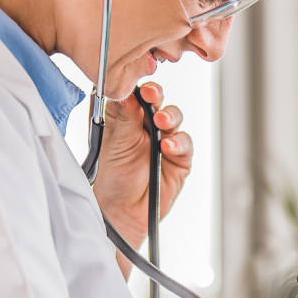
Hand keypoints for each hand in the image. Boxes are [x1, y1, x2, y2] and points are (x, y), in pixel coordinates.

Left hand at [92, 82, 191, 248]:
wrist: (122, 212)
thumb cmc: (112, 179)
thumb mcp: (114, 144)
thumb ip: (124, 118)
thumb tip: (128, 92)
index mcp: (126, 119)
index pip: (135, 94)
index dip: (137, 86)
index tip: (136, 85)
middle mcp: (146, 127)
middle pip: (157, 101)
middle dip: (156, 96)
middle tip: (151, 95)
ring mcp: (164, 141)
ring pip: (174, 118)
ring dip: (170, 117)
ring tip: (162, 122)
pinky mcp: (179, 159)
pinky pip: (185, 144)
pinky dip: (179, 142)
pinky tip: (168, 147)